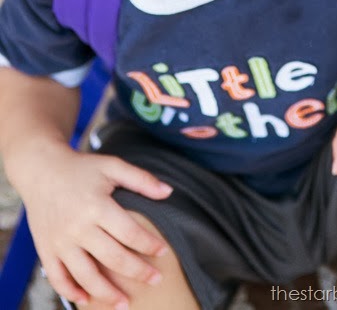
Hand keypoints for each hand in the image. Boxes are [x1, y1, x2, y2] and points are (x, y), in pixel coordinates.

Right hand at [21, 144, 172, 306]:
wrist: (41, 169)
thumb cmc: (81, 168)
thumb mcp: (112, 166)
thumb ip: (141, 179)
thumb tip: (169, 191)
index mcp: (96, 205)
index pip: (129, 232)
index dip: (149, 244)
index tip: (163, 252)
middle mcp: (78, 227)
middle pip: (112, 258)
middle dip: (137, 272)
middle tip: (156, 279)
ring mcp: (60, 241)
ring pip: (86, 276)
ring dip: (107, 294)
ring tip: (125, 303)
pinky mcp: (46, 250)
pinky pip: (58, 279)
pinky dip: (72, 292)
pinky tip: (88, 299)